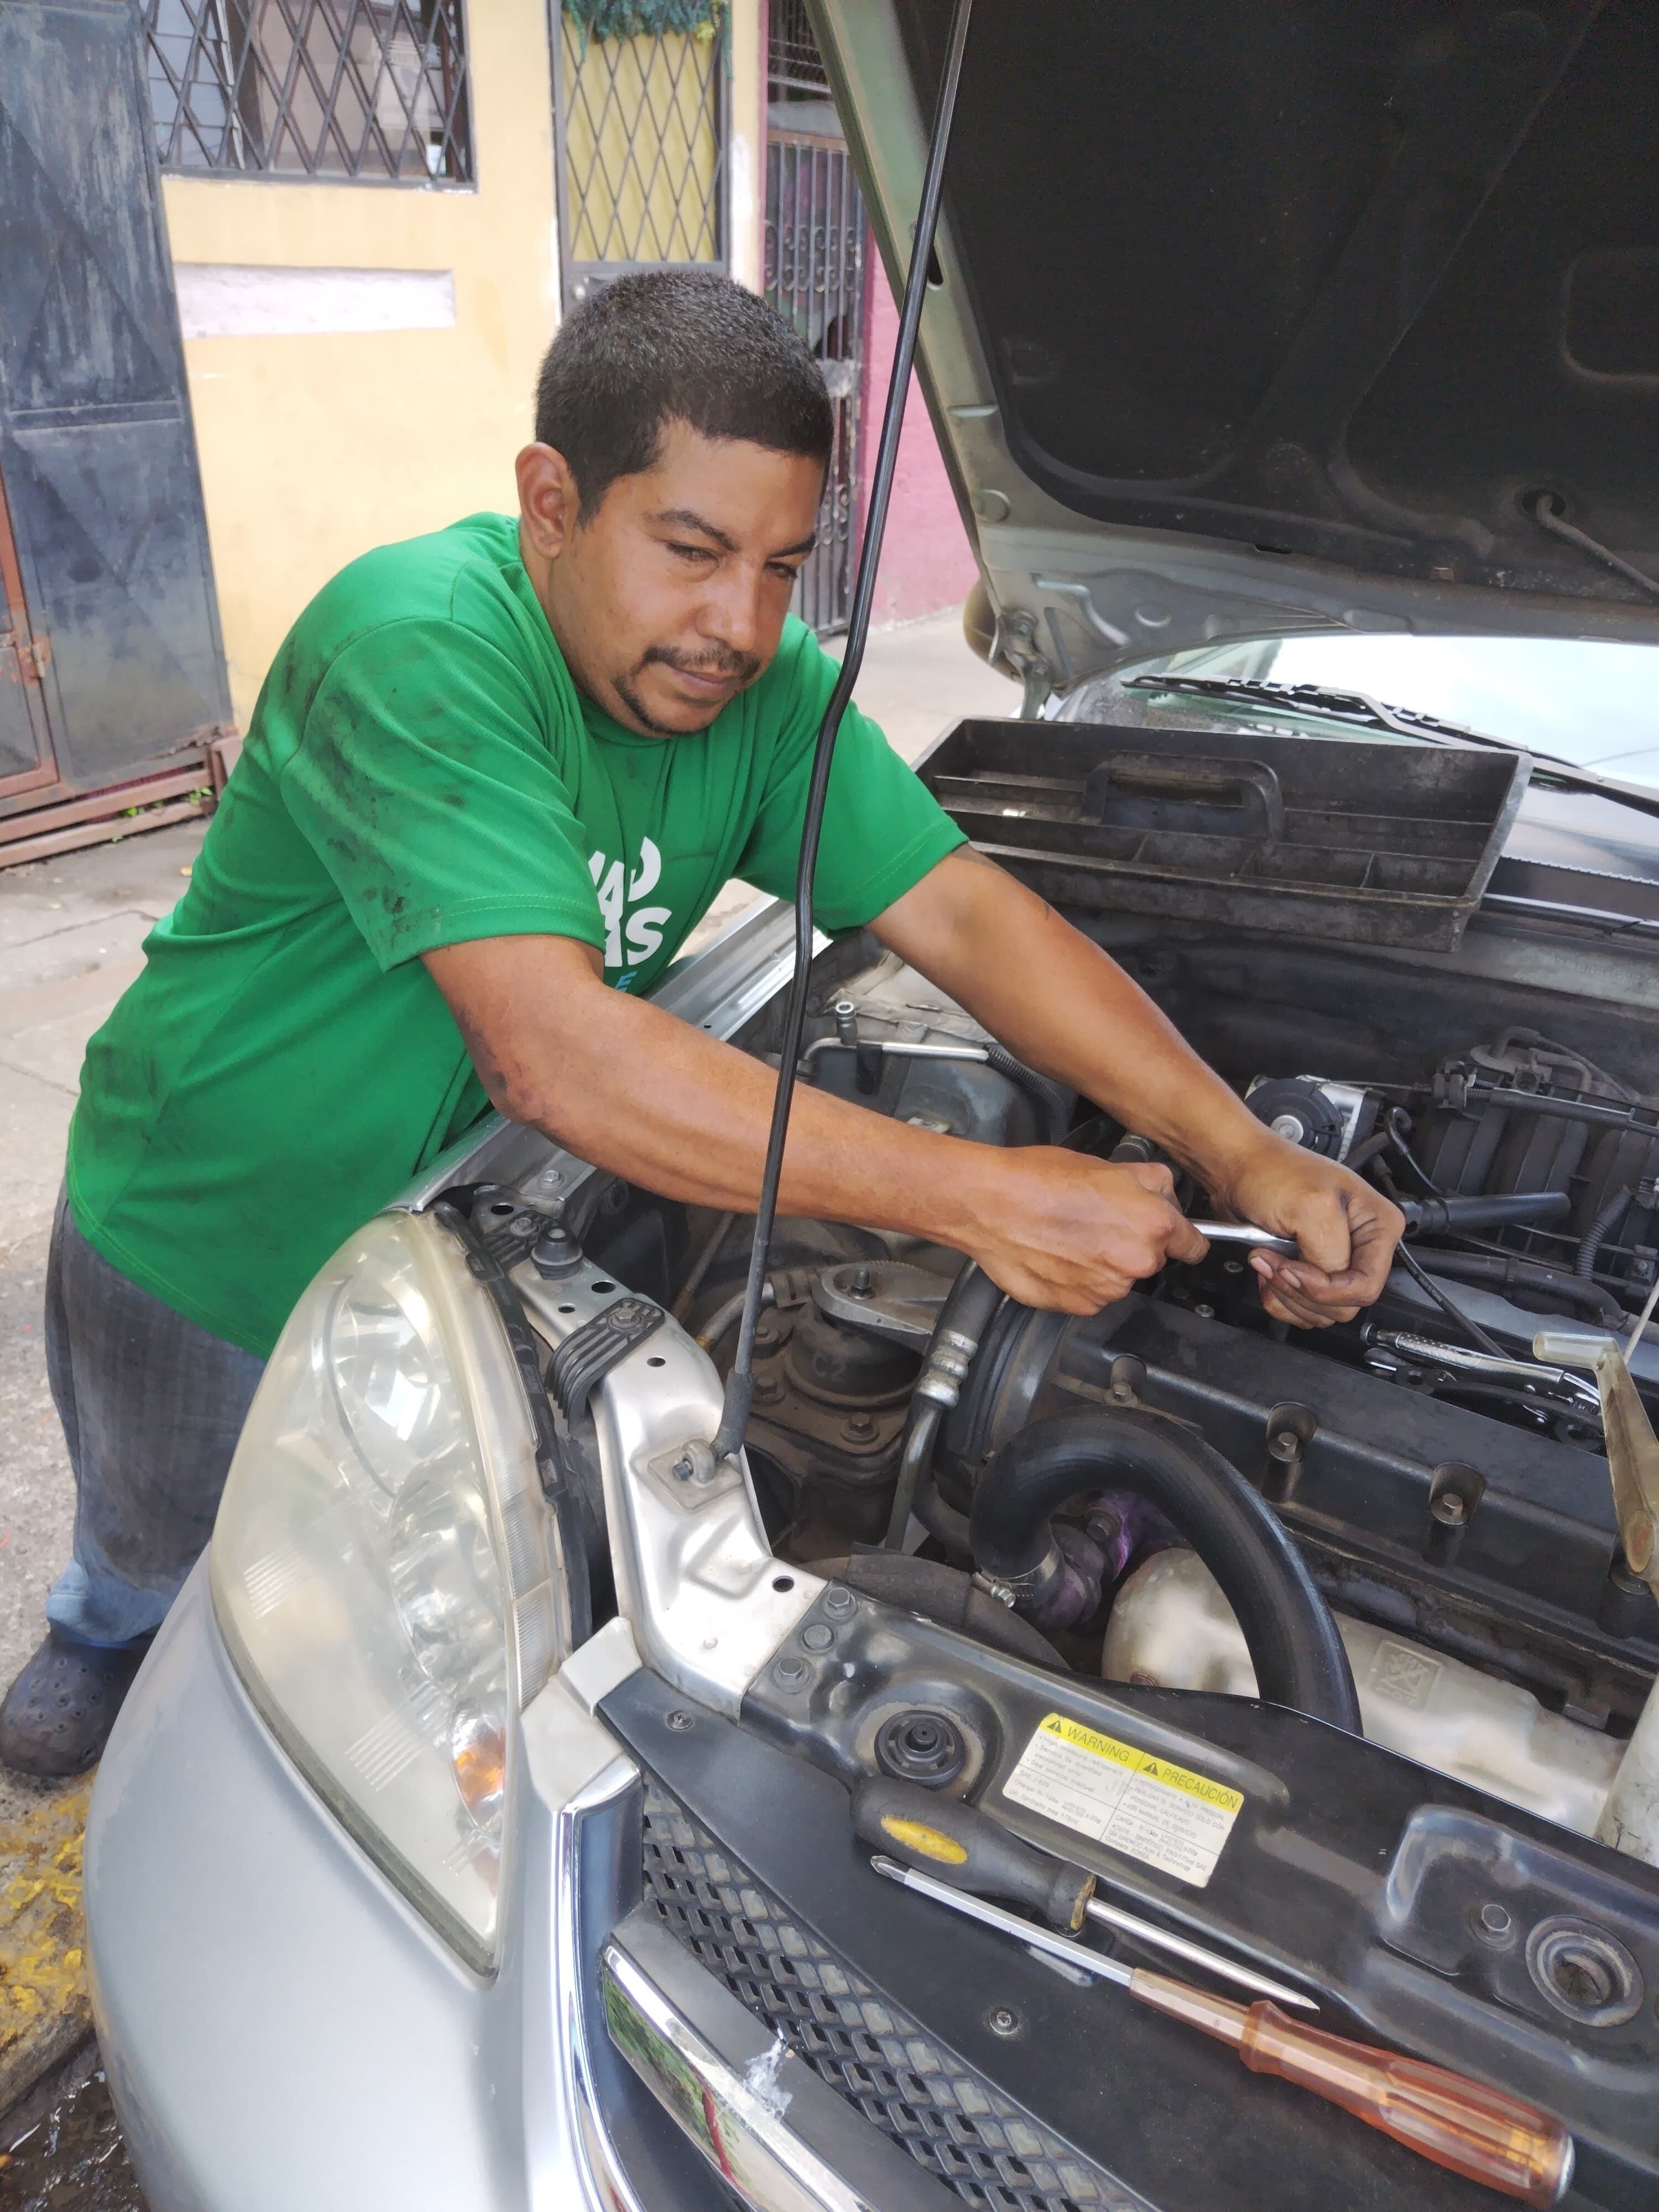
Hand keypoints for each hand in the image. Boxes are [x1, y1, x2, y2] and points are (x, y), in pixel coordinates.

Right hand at [964, 1153, 1208, 1312]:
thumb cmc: (1040, 1179)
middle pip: (1150, 1260)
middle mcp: (1136, 1262)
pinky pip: (1091, 1296)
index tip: (1175, 1239)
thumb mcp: (1107, 1164)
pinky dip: (1078, 1281)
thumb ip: (1149, 1183)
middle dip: (1132, 1244)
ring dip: (1103, 1265)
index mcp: (1152, 1224)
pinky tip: (1056, 1256)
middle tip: (1096, 1222)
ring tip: (1069, 1238)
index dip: (1182, 1238)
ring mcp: (1107, 1290)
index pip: (1192, 1245)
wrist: (990, 1204)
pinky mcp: (1078, 1306)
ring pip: (1118, 1279)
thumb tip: (1164, 1195)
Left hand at [1216, 1137, 1403, 1327]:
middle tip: (1275, 1262)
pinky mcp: (1309, 1270)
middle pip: (1344, 1304)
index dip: (1326, 1289)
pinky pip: (1302, 1309)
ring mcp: (1335, 1260)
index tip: (1291, 1269)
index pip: (1366, 1287)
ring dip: (1286, 1294)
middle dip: (1302, 1290)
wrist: (1238, 1168)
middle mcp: (1362, 1246)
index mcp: (1379, 1227)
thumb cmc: (1272, 1171)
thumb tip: (1329, 1281)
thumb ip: (1330, 1252)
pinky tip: (1267, 1271)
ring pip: (1322, 1311)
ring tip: (1267, 1259)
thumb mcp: (1311, 1207)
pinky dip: (1278, 1298)